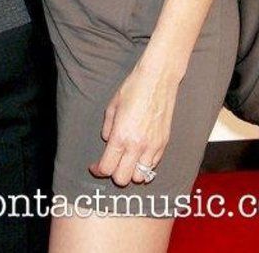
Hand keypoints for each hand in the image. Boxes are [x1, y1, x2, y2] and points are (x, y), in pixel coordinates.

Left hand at [88, 62, 179, 186]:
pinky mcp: (164, 144)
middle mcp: (137, 145)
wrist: (158, 79)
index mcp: (121, 136)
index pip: (107, 167)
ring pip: (140, 177)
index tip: (95, 166)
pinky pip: (153, 166)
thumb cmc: (133, 88)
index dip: (98, 170)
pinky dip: (144, 166)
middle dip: (113, 173)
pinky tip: (139, 154)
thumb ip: (107, 127)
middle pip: (122, 179)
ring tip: (127, 160)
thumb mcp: (112, 105)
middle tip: (110, 163)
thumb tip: (108, 141)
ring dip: (131, 172)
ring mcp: (152, 146)